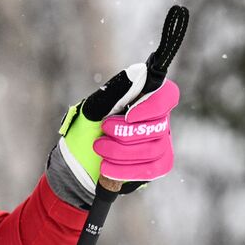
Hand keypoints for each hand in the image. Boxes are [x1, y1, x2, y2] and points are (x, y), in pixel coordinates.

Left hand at [49, 62, 179, 203]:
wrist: (77, 160)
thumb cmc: (87, 129)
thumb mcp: (93, 108)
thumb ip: (114, 93)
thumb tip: (137, 75)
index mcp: (145, 98)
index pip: (168, 95)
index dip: (153, 106)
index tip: (128, 115)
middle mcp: (158, 119)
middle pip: (158, 126)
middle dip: (125, 132)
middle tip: (102, 130)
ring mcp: (161, 142)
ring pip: (154, 149)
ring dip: (121, 151)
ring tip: (99, 148)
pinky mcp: (158, 164)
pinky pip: (152, 169)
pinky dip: (126, 170)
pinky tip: (107, 168)